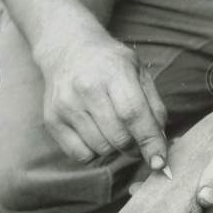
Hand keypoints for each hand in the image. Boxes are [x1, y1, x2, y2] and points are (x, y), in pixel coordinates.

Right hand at [36, 22, 167, 167]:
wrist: (69, 50)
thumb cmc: (111, 65)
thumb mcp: (140, 74)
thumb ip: (155, 108)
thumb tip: (161, 145)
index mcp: (113, 72)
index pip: (134, 114)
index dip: (150, 141)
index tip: (160, 162)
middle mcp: (86, 88)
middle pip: (119, 137)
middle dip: (135, 147)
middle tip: (137, 139)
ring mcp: (66, 105)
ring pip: (102, 149)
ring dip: (115, 149)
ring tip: (114, 129)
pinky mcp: (52, 120)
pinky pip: (81, 155)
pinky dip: (95, 152)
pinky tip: (96, 133)